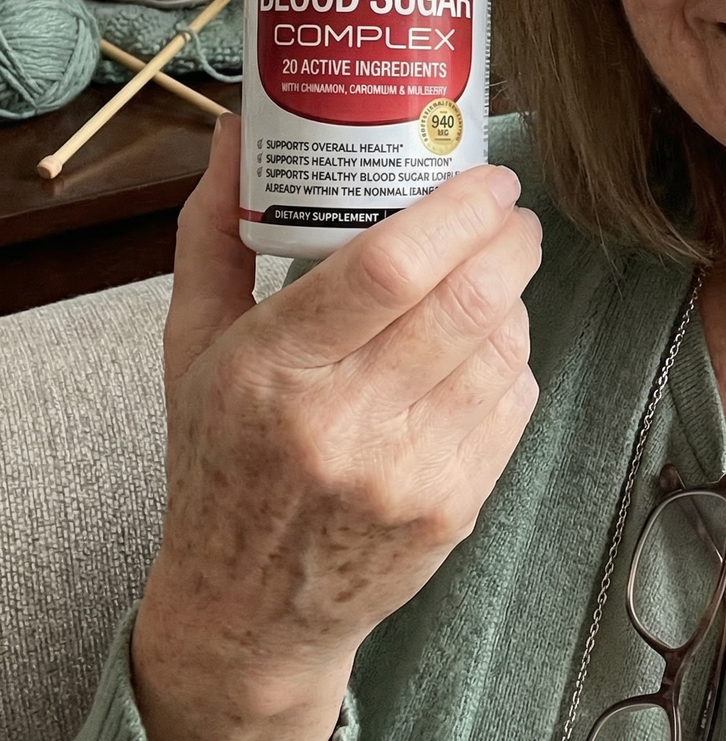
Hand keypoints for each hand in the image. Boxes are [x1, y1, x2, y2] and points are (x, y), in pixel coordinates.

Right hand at [131, 118, 541, 740]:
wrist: (248, 611)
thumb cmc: (220, 456)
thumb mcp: (194, 343)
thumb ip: (214, 230)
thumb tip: (241, 128)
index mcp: (270, 370)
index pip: (389, 266)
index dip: (456, 209)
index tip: (487, 179)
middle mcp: (342, 425)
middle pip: (467, 300)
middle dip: (510, 237)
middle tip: (509, 213)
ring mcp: (406, 474)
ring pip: (503, 345)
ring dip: (514, 291)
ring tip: (495, 270)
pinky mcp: (453, 508)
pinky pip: (516, 399)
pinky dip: (514, 353)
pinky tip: (487, 341)